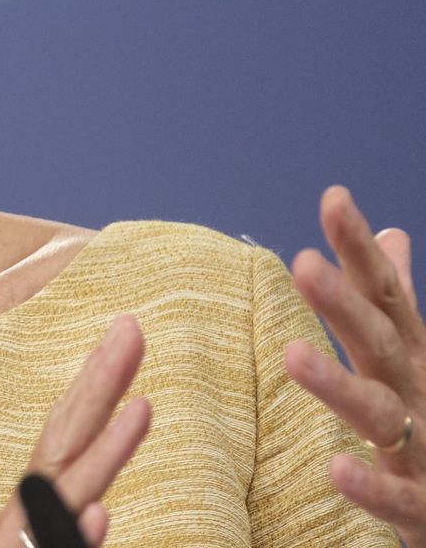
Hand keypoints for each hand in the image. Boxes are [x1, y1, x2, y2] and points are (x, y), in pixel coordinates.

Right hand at [0, 314, 151, 547]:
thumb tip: (99, 508)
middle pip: (64, 443)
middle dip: (100, 385)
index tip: (124, 337)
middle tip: (132, 327)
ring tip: (143, 407)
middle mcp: (25, 514)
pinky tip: (100, 515)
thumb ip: (62, 529)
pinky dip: (72, 534)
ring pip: (64, 496)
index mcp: (37, 501)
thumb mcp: (38, 546)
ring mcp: (19, 544)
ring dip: (104, 452)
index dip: (96, 384)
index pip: (67, 435)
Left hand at [285, 184, 425, 544]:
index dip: (360, 249)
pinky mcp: (425, 504)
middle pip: (380, 341)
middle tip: (301, 264)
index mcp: (412, 356)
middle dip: (344, 303)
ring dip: (336, 385)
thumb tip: (391, 235)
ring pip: (379, 413)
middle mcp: (419, 391)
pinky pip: (396, 497)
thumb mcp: (417, 354)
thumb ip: (398, 298)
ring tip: (290, 356)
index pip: (386, 294)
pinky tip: (336, 468)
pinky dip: (370, 485)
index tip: (333, 197)